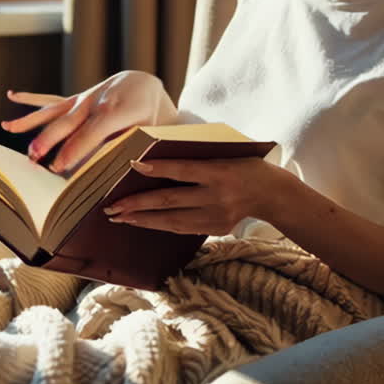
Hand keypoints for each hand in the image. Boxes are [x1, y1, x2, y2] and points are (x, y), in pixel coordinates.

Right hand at [0, 71, 177, 173]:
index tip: (59, 168)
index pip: (91, 134)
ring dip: (34, 124)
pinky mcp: (75, 99)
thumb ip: (128, 146)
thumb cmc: (148, 116)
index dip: (74, 151)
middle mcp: (95, 103)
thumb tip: (112, 169)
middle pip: (67, 124)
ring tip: (12, 130)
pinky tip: (12, 95)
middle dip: (50, 142)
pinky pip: (51, 101)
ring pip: (55, 111)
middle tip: (35, 159)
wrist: (142, 84)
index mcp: (116, 112)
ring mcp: (83, 99)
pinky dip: (31, 99)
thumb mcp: (147, 132)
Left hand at [102, 156, 291, 234]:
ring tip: (119, 217)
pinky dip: (159, 225)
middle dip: (137, 204)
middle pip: (170, 201)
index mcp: (220, 172)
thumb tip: (157, 158)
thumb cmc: (242, 164)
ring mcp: (216, 216)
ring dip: (143, 219)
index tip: (133, 165)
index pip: (183, 169)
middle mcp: (217, 196)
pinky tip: (141, 222)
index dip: (158, 168)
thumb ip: (196, 156)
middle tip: (112, 206)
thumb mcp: (224, 154)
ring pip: (172, 220)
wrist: (272, 193)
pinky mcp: (216, 229)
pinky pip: (182, 229)